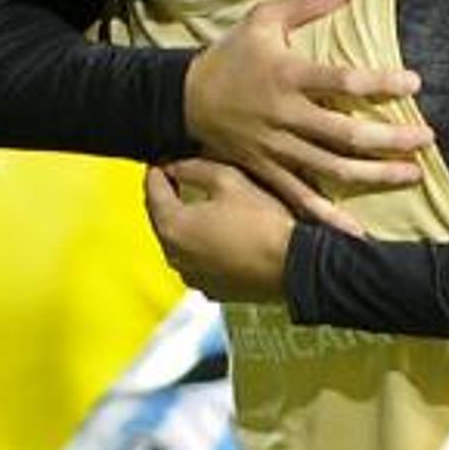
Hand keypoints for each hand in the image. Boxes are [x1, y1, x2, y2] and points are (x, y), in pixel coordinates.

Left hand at [145, 158, 298, 300]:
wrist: (296, 266)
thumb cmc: (263, 222)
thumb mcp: (228, 179)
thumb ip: (193, 168)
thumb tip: (174, 166)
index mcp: (172, 227)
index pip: (152, 191)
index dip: (158, 170)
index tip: (164, 160)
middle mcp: (175, 257)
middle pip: (162, 220)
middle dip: (169, 198)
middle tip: (179, 178)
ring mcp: (194, 278)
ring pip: (181, 244)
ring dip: (187, 224)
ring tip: (202, 206)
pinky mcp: (214, 290)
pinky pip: (200, 263)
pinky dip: (204, 248)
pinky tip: (222, 235)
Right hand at [179, 0, 430, 232]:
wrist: (184, 98)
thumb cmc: (230, 54)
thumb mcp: (263, 18)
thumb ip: (308, 4)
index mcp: (287, 75)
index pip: (343, 80)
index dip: (381, 83)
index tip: (414, 83)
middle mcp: (285, 115)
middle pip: (346, 133)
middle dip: (392, 139)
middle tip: (428, 139)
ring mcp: (277, 149)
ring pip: (332, 169)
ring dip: (375, 176)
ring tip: (412, 175)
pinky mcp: (267, 172)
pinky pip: (301, 199)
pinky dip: (329, 218)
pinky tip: (357, 233)